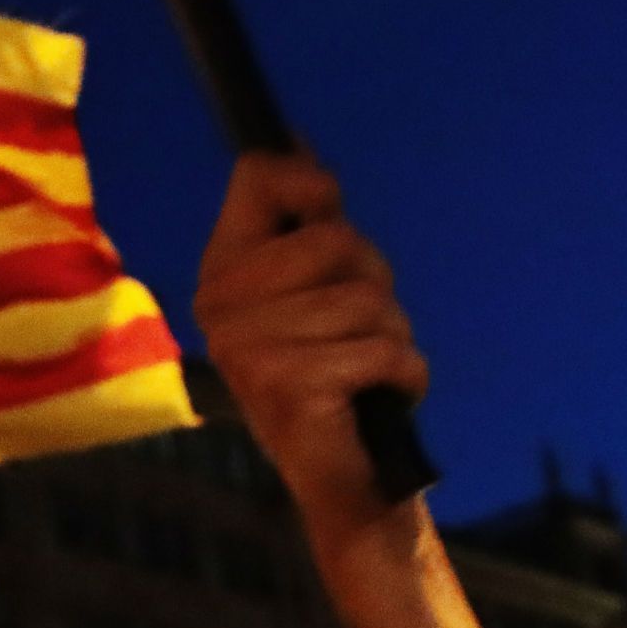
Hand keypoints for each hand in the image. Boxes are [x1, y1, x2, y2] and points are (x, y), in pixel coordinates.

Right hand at [194, 153, 431, 554]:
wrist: (343, 482)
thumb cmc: (336, 381)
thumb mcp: (317, 291)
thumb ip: (306, 225)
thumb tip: (296, 145)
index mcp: (222, 273)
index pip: (262, 178)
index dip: (314, 186)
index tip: (331, 214)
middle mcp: (220, 306)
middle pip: (336, 238)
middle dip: (373, 283)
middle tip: (359, 332)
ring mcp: (248, 348)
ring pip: (368, 297)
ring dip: (393, 336)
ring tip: (369, 372)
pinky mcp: (287, 386)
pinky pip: (384, 348)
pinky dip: (406, 374)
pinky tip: (383, 398)